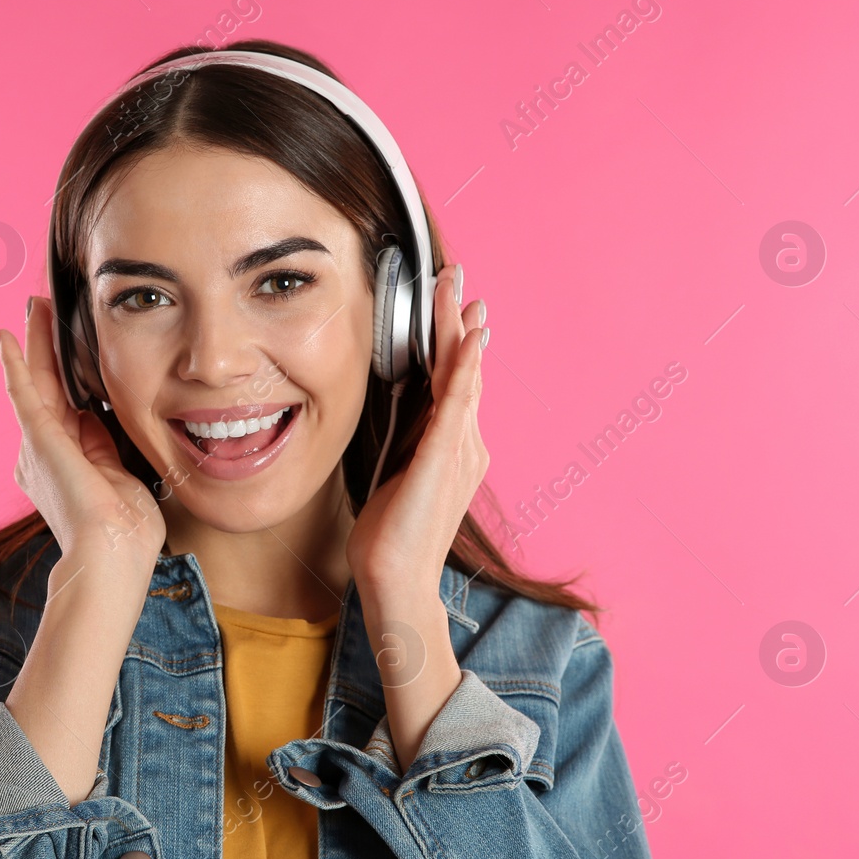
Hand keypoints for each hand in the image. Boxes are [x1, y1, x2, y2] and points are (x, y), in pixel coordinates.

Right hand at [0, 296, 165, 565]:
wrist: (110, 558)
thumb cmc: (124, 535)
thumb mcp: (120, 479)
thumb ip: (105, 449)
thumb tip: (96, 417)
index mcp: (66, 465)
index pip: (69, 411)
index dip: (69, 377)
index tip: (70, 349)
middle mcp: (43, 454)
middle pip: (47, 388)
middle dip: (44, 349)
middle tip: (41, 312)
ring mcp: (38, 447)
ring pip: (35, 382)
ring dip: (33, 343)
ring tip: (32, 309)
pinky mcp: (39, 440)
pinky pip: (23, 392)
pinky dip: (13, 362)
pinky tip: (4, 335)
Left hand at [345, 265, 488, 591]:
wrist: (397, 582)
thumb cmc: (391, 538)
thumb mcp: (394, 476)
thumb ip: (404, 443)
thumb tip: (400, 412)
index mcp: (451, 448)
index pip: (453, 383)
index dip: (452, 341)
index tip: (453, 304)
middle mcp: (465, 445)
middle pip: (462, 370)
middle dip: (459, 321)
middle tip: (457, 276)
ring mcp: (459, 452)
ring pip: (461, 377)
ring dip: (458, 330)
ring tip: (459, 290)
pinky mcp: (443, 460)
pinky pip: (457, 405)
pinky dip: (464, 369)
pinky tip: (468, 340)